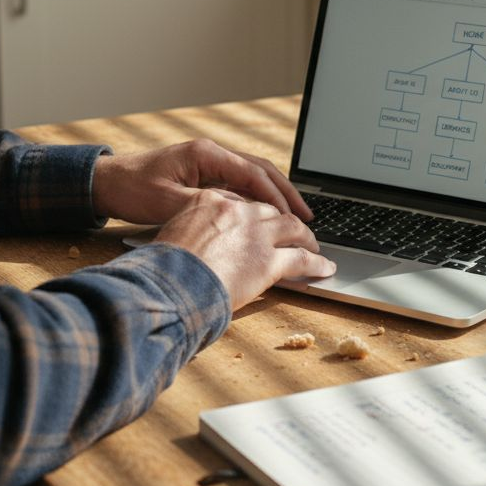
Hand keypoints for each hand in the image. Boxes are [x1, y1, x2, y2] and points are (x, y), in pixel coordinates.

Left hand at [91, 139, 312, 224]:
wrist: (107, 182)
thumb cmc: (132, 190)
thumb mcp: (167, 202)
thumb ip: (205, 206)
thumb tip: (239, 214)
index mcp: (205, 154)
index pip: (252, 174)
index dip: (275, 198)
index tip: (292, 218)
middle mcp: (212, 154)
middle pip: (261, 171)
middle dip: (285, 193)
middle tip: (306, 216)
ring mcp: (209, 163)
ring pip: (253, 176)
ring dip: (274, 195)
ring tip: (295, 217)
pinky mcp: (204, 174)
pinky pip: (239, 184)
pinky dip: (257, 198)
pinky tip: (266, 215)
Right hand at [155, 190, 335, 310]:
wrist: (167, 284)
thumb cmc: (160, 268)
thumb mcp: (169, 237)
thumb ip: (188, 233)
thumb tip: (193, 247)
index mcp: (208, 200)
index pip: (240, 201)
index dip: (254, 213)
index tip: (260, 221)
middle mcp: (235, 211)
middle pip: (269, 210)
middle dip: (284, 220)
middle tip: (293, 230)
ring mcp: (255, 234)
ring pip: (292, 228)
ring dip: (305, 237)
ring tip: (314, 246)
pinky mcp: (268, 260)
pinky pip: (301, 258)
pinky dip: (316, 263)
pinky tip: (325, 267)